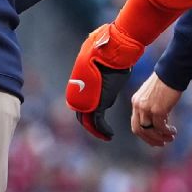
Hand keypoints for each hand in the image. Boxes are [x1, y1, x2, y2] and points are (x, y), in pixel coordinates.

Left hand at [66, 23, 143, 140]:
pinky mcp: (96, 104)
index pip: (82, 105)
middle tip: (101, 133)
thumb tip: (111, 77)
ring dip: (97, 131)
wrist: (112, 54)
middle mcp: (81, 95)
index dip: (88, 115)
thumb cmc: (111, 59)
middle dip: (91, 126)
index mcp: (80, 88)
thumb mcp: (105, 71)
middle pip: (82, 116)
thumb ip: (103, 79)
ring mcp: (87, 100)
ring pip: (88, 122)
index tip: (98, 122)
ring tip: (106, 137)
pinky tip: (110, 134)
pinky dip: (103, 130)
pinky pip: (98, 122)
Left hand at [131, 73, 181, 147]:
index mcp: (136, 101)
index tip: (154, 138)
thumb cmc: (165, 82)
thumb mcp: (153, 95)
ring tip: (170, 138)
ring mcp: (146, 108)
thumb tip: (161, 121)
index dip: (144, 134)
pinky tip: (173, 131)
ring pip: (149, 130)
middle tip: (161, 143)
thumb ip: (152, 107)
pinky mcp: (157, 110)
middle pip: (139, 130)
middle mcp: (138, 106)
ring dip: (160, 137)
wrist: (171, 73)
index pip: (135, 124)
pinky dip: (166, 132)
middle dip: (150, 139)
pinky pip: (160, 127)